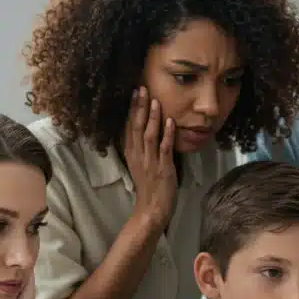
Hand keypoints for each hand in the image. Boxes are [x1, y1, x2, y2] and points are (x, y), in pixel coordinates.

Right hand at [124, 86, 177, 228]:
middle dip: (139, 108)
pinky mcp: (163, 170)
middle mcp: (138, 156)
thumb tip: (145, 130)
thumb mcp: (140, 164)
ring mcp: (150, 162)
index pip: (129, 127)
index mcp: (131, 154)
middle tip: (142, 89)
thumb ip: (141, 148)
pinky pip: (164, 149)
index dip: (132, 110)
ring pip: (149, 136)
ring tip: (155, 101)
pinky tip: (170, 121)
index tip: (134, 93)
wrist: (152, 210)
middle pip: (136, 127)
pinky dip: (167, 135)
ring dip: (152, 118)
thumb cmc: (149, 187)